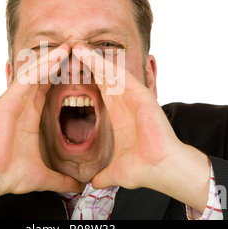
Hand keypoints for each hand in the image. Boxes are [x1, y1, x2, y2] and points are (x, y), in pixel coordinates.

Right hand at [0, 43, 80, 214]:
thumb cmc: (11, 173)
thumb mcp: (44, 175)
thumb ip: (61, 179)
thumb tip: (78, 187)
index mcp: (30, 113)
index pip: (48, 87)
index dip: (62, 75)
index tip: (80, 67)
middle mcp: (22, 103)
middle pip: (43, 75)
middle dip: (59, 62)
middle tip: (77, 48)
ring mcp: (14, 100)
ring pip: (34, 72)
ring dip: (51, 59)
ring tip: (68, 47)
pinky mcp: (7, 101)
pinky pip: (25, 79)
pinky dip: (40, 68)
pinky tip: (55, 59)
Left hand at [75, 43, 210, 211]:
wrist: (162, 171)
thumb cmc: (143, 169)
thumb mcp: (115, 171)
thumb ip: (104, 174)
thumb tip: (95, 183)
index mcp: (117, 113)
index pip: (96, 90)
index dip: (83, 79)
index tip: (65, 71)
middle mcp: (124, 101)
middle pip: (101, 76)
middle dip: (85, 63)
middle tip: (68, 48)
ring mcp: (133, 97)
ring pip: (109, 72)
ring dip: (92, 58)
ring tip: (75, 45)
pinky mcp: (140, 95)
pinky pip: (119, 75)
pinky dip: (104, 65)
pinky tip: (89, 55)